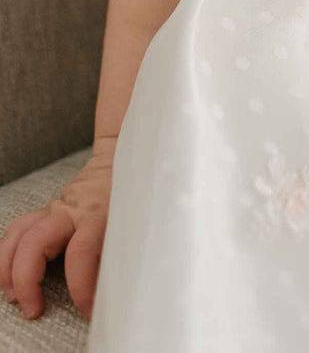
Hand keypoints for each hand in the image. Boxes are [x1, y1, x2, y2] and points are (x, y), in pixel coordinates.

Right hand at [0, 134, 115, 321]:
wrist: (124, 158)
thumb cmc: (133, 189)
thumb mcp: (138, 216)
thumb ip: (126, 246)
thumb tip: (122, 282)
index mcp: (97, 213)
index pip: (81, 253)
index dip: (81, 285)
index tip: (87, 308)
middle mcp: (70, 210)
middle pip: (35, 242)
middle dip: (27, 280)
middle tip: (34, 309)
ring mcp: (55, 209)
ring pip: (19, 234)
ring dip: (8, 268)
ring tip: (13, 296)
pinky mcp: (48, 211)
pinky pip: (20, 229)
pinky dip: (9, 253)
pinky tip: (9, 274)